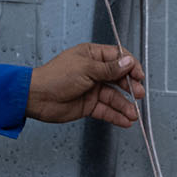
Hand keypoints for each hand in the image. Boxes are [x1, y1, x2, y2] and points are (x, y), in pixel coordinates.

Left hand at [26, 42, 144, 125]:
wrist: (38, 97)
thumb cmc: (56, 77)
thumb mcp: (86, 69)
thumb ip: (109, 69)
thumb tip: (128, 62)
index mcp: (92, 55)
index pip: (118, 58)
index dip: (131, 66)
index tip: (139, 75)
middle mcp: (94, 71)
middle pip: (119, 78)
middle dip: (130, 87)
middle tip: (138, 95)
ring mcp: (92, 89)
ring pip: (114, 97)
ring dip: (125, 106)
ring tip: (133, 114)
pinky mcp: (88, 105)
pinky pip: (106, 110)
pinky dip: (116, 116)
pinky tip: (125, 121)